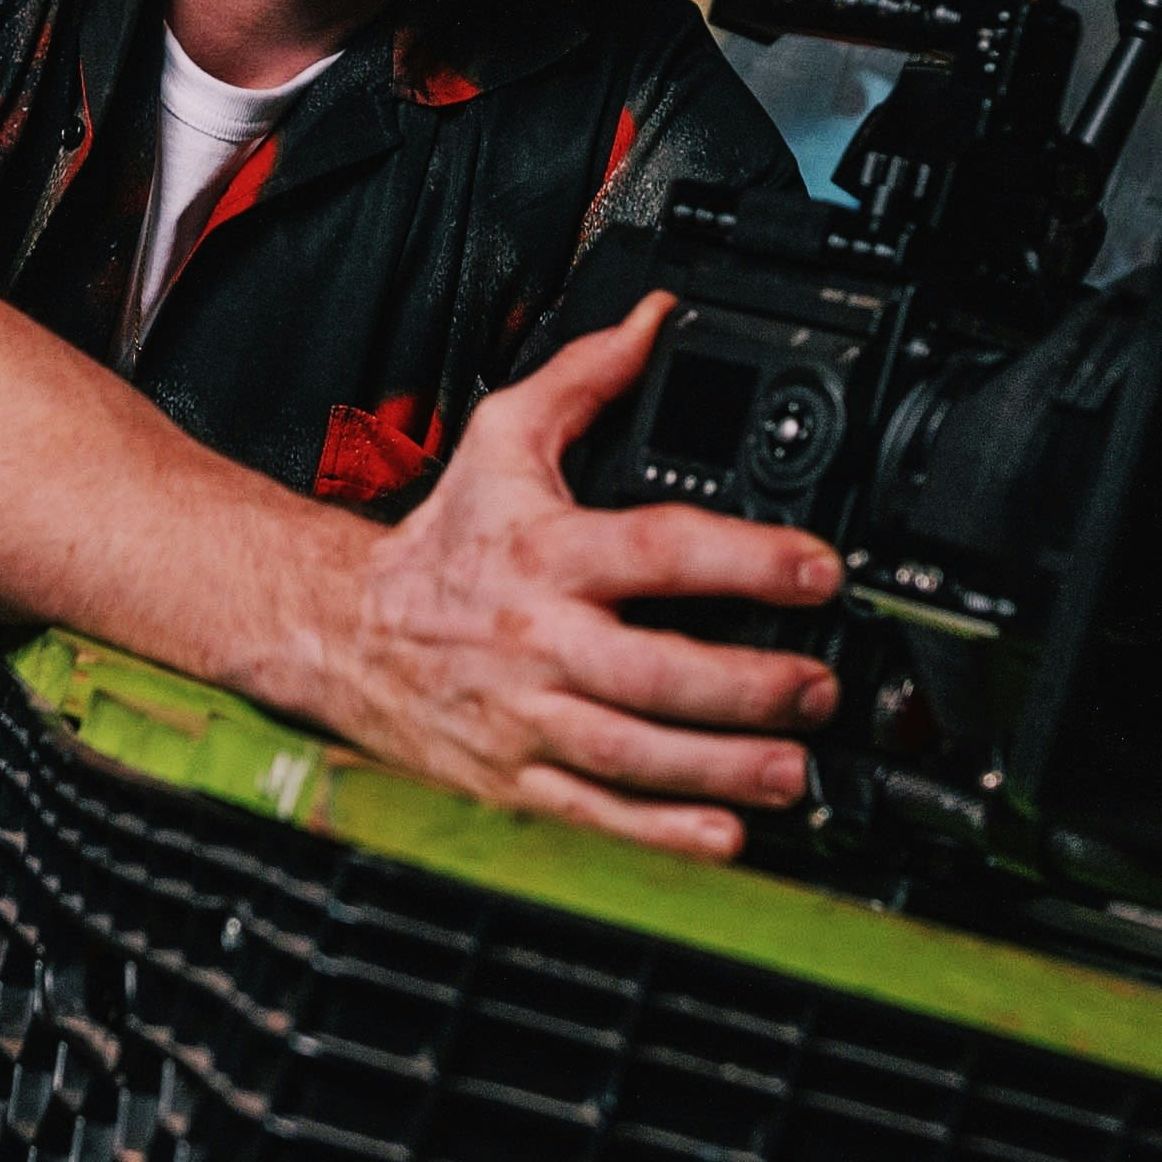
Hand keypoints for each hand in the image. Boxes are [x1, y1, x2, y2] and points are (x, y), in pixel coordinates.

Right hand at [302, 293, 841, 858]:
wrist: (341, 631)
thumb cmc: (441, 544)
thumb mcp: (503, 439)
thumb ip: (587, 377)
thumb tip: (655, 323)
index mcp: (548, 555)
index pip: (660, 552)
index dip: (749, 561)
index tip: (819, 570)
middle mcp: (539, 641)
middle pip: (655, 674)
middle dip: (749, 688)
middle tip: (820, 688)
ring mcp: (526, 718)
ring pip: (632, 755)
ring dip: (720, 769)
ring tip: (793, 770)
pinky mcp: (514, 778)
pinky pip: (593, 814)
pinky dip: (659, 833)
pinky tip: (722, 838)